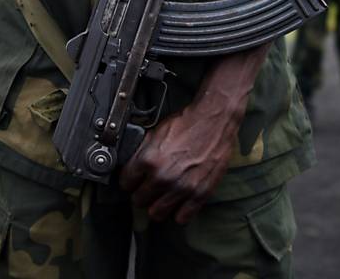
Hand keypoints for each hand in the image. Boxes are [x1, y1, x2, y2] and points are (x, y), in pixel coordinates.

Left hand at [119, 104, 236, 224]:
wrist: (213, 121)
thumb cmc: (187, 124)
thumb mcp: (155, 133)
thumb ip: (141, 153)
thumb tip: (131, 167)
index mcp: (148, 160)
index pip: (125, 184)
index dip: (129, 181)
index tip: (133, 181)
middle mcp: (163, 177)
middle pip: (139, 201)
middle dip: (141, 194)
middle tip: (148, 188)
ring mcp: (181, 188)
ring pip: (156, 214)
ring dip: (156, 206)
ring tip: (161, 198)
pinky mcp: (199, 194)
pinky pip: (181, 218)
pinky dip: (178, 213)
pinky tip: (178, 204)